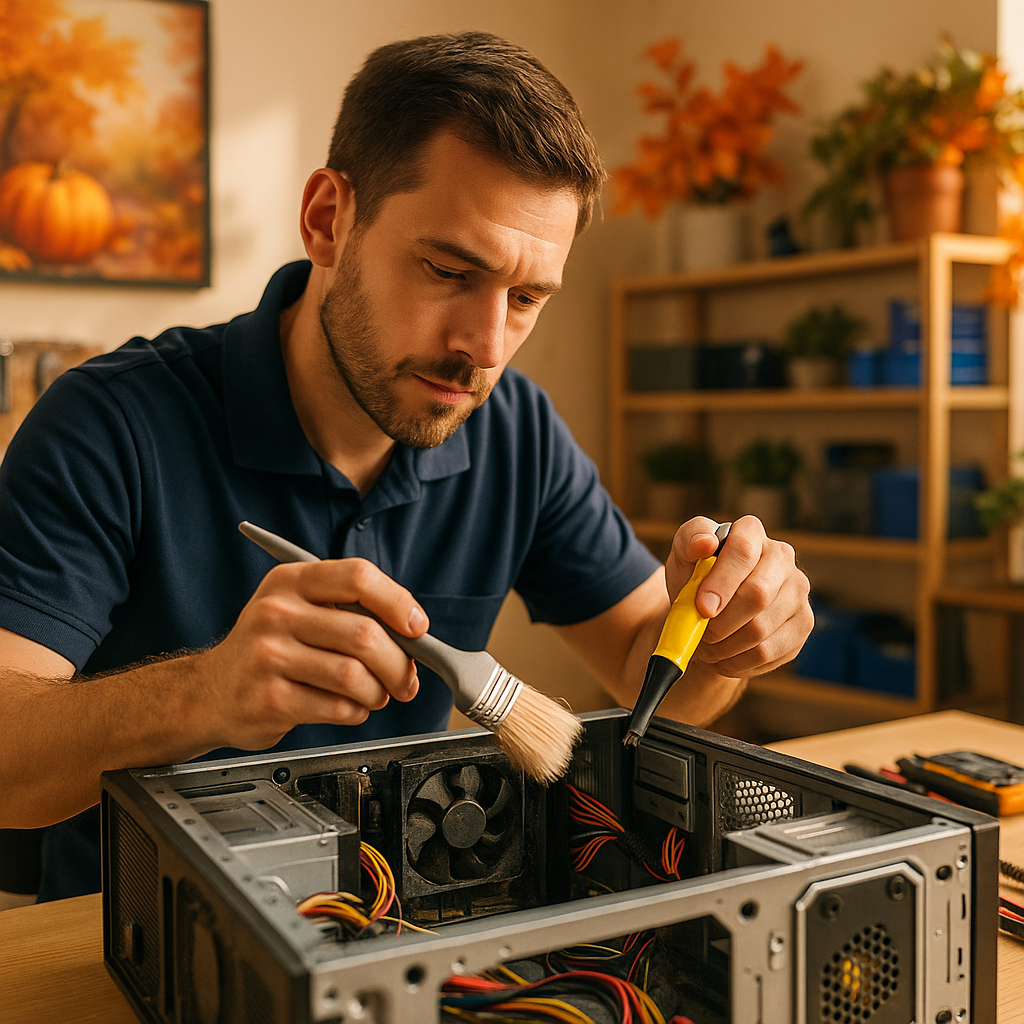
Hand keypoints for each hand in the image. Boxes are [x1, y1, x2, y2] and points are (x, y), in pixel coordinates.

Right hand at [194, 558, 428, 749]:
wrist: (209, 692)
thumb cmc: (269, 648)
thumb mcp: (298, 608)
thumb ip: (350, 611)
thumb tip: (413, 634)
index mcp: (292, 581)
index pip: (358, 577)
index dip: (398, 603)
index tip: (417, 627)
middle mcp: (277, 612)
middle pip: (364, 634)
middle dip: (398, 664)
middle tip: (405, 679)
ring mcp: (269, 656)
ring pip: (354, 676)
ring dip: (377, 692)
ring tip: (373, 694)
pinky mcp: (269, 698)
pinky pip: (337, 708)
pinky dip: (355, 712)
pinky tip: (347, 707)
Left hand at [666, 515, 811, 678]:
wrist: (710, 606)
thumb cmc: (696, 574)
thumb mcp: (683, 553)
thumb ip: (689, 541)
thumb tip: (705, 543)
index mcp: (751, 532)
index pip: (743, 551)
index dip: (722, 583)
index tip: (702, 607)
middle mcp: (782, 557)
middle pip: (757, 595)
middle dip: (720, 622)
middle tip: (700, 634)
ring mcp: (797, 592)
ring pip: (761, 630)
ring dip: (725, 646)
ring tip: (707, 646)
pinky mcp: (802, 625)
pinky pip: (768, 653)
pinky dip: (737, 662)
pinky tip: (724, 656)